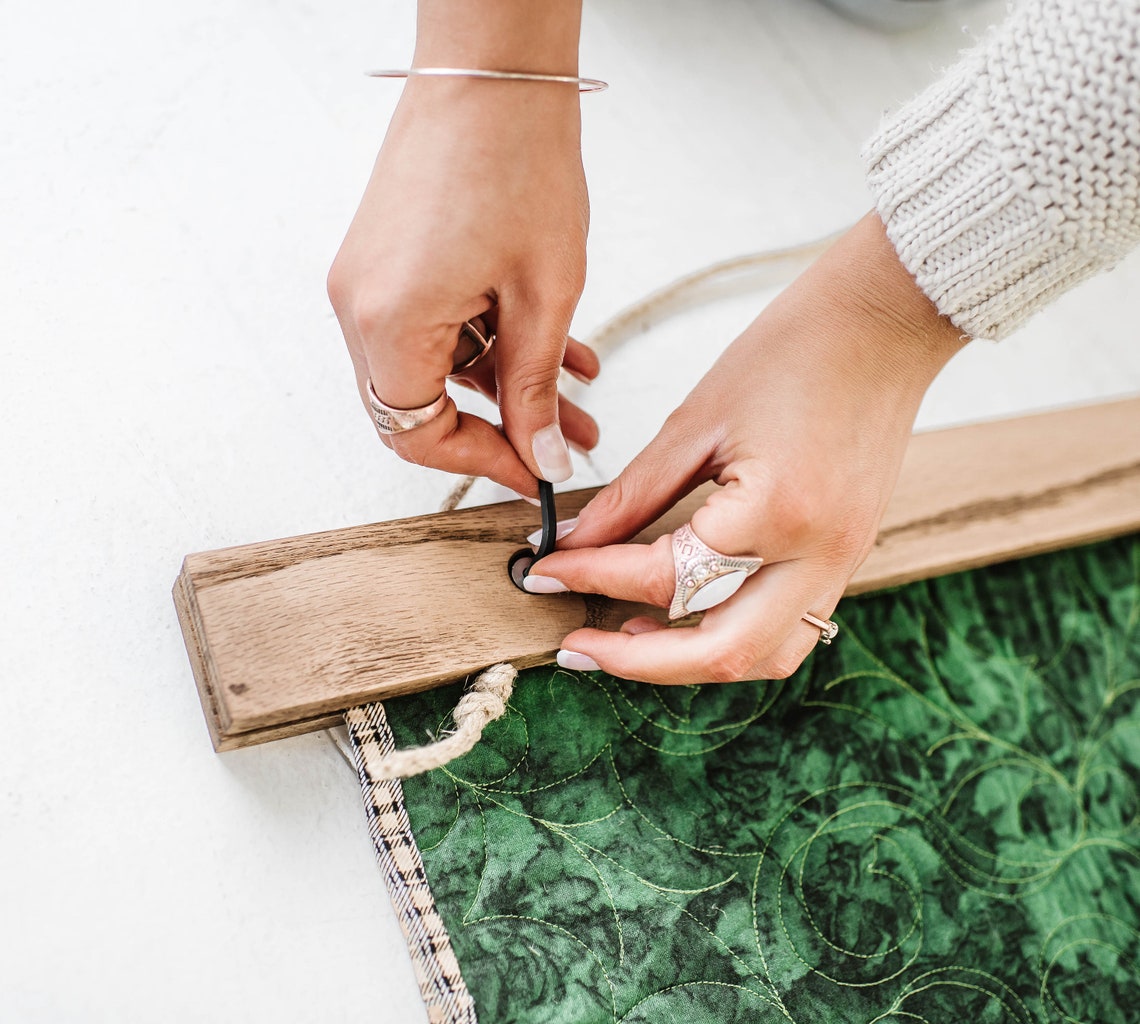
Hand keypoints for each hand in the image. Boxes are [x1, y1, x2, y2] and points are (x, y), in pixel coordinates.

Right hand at [327, 1, 592, 495]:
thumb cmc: (518, 161)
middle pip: (421, 406)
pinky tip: (559, 350)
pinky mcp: (391, 258)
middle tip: (559, 446)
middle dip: (500, 428)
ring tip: (578, 400)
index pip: (417, 434)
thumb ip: (536, 389)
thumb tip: (542, 458)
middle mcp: (360, 307)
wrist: (494, 68)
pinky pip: (438, 325)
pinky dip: (492, 342)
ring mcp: (370, 280)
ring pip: (439, 366)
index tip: (537, 475)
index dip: (483, 463)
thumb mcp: (543, 295)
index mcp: (385, 322)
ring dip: (508, 384)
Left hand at [528, 213, 966, 683]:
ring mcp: (841, 563)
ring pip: (765, 657)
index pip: (664, 576)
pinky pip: (789, 627)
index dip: (592, 575)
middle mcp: (817, 556)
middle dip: (639, 662)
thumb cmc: (797, 350)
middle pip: (721, 653)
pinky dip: (732, 634)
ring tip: (630, 637)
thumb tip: (577, 541)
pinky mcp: (846, 556)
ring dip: (693, 662)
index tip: (546, 569)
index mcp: (775, 513)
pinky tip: (687, 611)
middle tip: (578, 648)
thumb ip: (634, 494)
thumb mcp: (697, 421)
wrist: (886, 321)